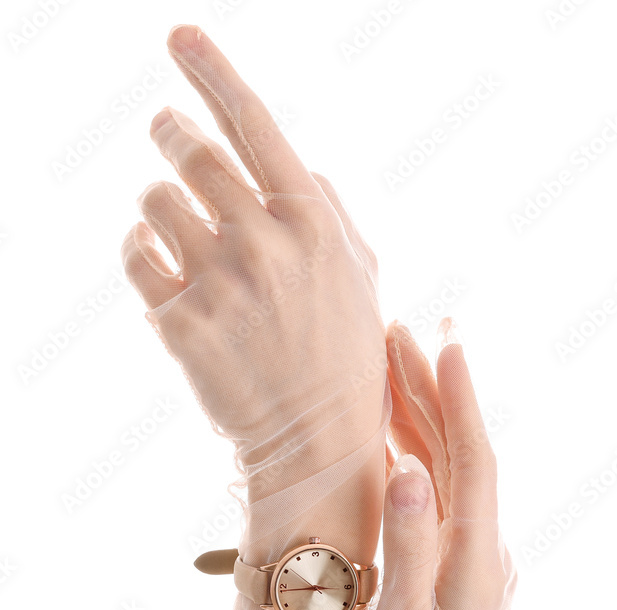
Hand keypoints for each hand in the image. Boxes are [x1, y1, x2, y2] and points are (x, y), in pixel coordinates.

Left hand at [120, 25, 386, 484]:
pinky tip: (161, 262)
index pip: (254, 124)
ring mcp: (218, 282)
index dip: (213, 71)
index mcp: (312, 224)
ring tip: (177, 227)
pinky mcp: (179, 321)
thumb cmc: (345, 359)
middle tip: (164, 130)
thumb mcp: (362, 278)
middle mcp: (262, 242)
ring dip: (158, 202)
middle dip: (169, 132)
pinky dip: (140, 247)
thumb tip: (299, 162)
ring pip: (153, 199)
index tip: (180, 39)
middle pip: (189, 150)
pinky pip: (134, 254)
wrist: (314, 443)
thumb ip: (331, 212)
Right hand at [361, 320, 516, 609]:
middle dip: (431, 392)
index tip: (443, 341)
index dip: (458, 399)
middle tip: (396, 332)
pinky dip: (416, 458)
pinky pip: (438, 500)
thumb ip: (409, 552)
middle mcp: (483, 552)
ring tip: (390, 368)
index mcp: (476, 562)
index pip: (473, 461)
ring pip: (449, 474)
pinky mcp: (457, 572)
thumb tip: (408, 471)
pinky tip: (392, 440)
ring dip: (422, 419)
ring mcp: (473, 561)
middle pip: (460, 455)